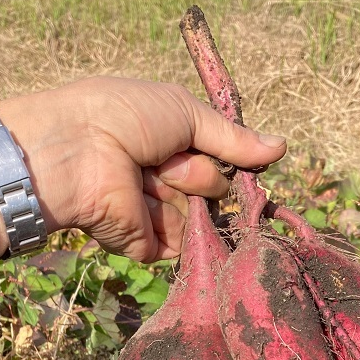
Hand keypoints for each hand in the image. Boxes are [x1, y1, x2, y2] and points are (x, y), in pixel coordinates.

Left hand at [0, 77, 285, 261]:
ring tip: (154, 179)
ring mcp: (155, 214)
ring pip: (200, 217)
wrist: (77, 151)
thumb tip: (282, 148)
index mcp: (167, 143)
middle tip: (169, 162)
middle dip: (199, 175)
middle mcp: (163, 179)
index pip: (216, 159)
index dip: (231, 158)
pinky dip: (179, 231)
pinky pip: (182, 246)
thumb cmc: (124, 116)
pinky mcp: (145, 245)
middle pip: (211, 189)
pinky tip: (154, 210)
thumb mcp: (185, 113)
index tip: (246, 157)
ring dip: (185, 198)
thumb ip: (232, 138)